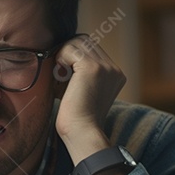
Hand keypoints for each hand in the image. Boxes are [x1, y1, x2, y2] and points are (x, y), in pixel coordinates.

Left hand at [54, 35, 125, 162]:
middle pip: (85, 41)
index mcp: (115, 74)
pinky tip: (59, 77)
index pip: (91, 48)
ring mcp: (105, 67)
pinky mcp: (93, 68)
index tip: (63, 76)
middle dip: (68, 53)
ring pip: (77, 42)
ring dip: (63, 56)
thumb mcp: (81, 90)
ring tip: (60, 77)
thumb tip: (60, 54)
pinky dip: (60, 59)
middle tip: (59, 74)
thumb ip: (78, 73)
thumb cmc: (75, 117)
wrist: (81, 133)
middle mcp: (114, 69)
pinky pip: (70, 49)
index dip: (72, 56)